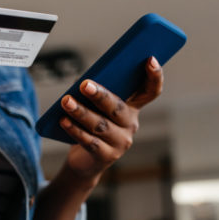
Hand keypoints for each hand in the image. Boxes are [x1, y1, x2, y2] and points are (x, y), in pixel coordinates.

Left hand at [60, 56, 163, 181]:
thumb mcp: (96, 107)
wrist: (85, 160)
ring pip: (100, 124)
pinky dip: (75, 130)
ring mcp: (120, 142)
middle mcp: (131, 124)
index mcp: (133, 107)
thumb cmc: (91, 125)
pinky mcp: (106, 156)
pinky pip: (90, 141)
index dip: (154, 76)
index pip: (151, 91)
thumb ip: (95, 92)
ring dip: (81, 112)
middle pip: (118, 107)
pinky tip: (64, 120)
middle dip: (101, 95)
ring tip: (66, 101)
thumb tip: (83, 82)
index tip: (150, 59)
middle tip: (84, 84)